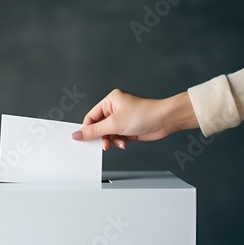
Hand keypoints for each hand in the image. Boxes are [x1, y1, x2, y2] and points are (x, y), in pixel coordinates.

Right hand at [71, 89, 198, 149]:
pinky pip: (118, 137)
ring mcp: (123, 119)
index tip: (83, 139)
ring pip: (109, 133)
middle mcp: (116, 108)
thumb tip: (78, 134)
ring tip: (117, 143)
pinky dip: (119, 142)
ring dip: (112, 140)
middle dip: (102, 136)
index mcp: (110, 101)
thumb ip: (94, 131)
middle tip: (103, 143)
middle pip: (99, 126)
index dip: (87, 128)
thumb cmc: (144, 114)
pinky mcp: (129, 128)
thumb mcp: (114, 124)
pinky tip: (124, 143)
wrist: (165, 120)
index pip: (91, 116)